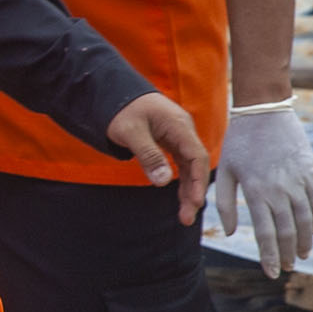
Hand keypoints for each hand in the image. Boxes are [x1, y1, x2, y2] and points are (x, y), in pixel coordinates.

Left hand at [106, 91, 212, 223]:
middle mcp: (183, 130)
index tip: (195, 202)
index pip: (196, 156)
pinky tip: (181, 197)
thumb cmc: (122, 110)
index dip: (198, 180)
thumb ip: (148, 155)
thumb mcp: (131, 132)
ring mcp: (178, 135)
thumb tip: (163, 181)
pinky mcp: (171, 140)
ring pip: (189, 166)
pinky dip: (181, 180)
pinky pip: (181, 163)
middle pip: (196, 164)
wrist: (114, 93)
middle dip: (194, 191)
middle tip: (187, 218)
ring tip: (184, 215)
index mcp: (178, 125)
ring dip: (188, 189)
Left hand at [209, 101, 312, 276]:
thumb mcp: (224, 171)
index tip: (272, 273)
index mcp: (255, 192)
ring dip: (304, 241)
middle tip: (288, 268)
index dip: (269, 256)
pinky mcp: (310, 172)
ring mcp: (297, 181)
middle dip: (287, 253)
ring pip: (305, 220)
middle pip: (287, 231)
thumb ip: (224, 203)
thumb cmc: (239, 142)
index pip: (265, 234)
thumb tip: (231, 232)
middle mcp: (278, 190)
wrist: (264, 111)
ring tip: (302, 255)